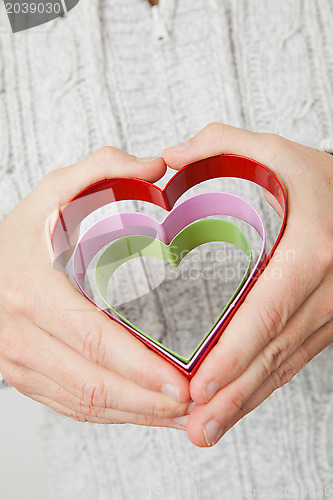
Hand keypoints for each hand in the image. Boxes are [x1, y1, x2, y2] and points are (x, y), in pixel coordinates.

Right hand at [0, 147, 190, 426]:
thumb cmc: (20, 234)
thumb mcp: (52, 192)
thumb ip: (101, 170)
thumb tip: (157, 166)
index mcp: (31, 289)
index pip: (90, 338)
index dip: (138, 366)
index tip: (180, 382)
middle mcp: (20, 333)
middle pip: (92, 384)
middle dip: (146, 401)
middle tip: (194, 404)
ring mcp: (19, 361)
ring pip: (83, 404)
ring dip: (135, 415)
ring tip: (181, 415)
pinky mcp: (24, 376)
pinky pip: (70, 407)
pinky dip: (112, 416)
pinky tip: (145, 411)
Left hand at [163, 123, 332, 445]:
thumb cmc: (322, 181)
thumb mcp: (278, 152)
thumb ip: (223, 145)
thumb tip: (168, 157)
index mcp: (313, 251)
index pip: (269, 311)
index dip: (235, 353)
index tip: (200, 386)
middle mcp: (328, 290)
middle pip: (276, 352)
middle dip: (235, 394)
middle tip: (195, 424)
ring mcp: (331, 311)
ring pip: (287, 365)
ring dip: (248, 401)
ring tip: (207, 429)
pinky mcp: (328, 320)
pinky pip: (297, 359)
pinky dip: (267, 386)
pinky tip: (239, 403)